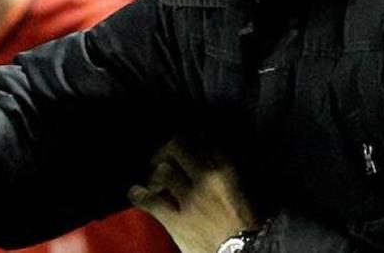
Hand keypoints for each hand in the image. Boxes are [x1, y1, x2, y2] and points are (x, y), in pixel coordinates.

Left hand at [129, 139, 258, 252]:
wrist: (242, 252)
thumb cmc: (248, 225)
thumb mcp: (245, 190)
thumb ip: (230, 173)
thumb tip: (214, 159)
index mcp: (227, 170)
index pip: (203, 143)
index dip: (193, 143)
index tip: (189, 146)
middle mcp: (206, 178)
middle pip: (177, 146)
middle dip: (166, 149)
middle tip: (162, 156)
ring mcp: (190, 198)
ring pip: (163, 171)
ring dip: (155, 175)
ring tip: (154, 181)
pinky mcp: (176, 219)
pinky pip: (150, 201)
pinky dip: (139, 195)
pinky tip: (135, 193)